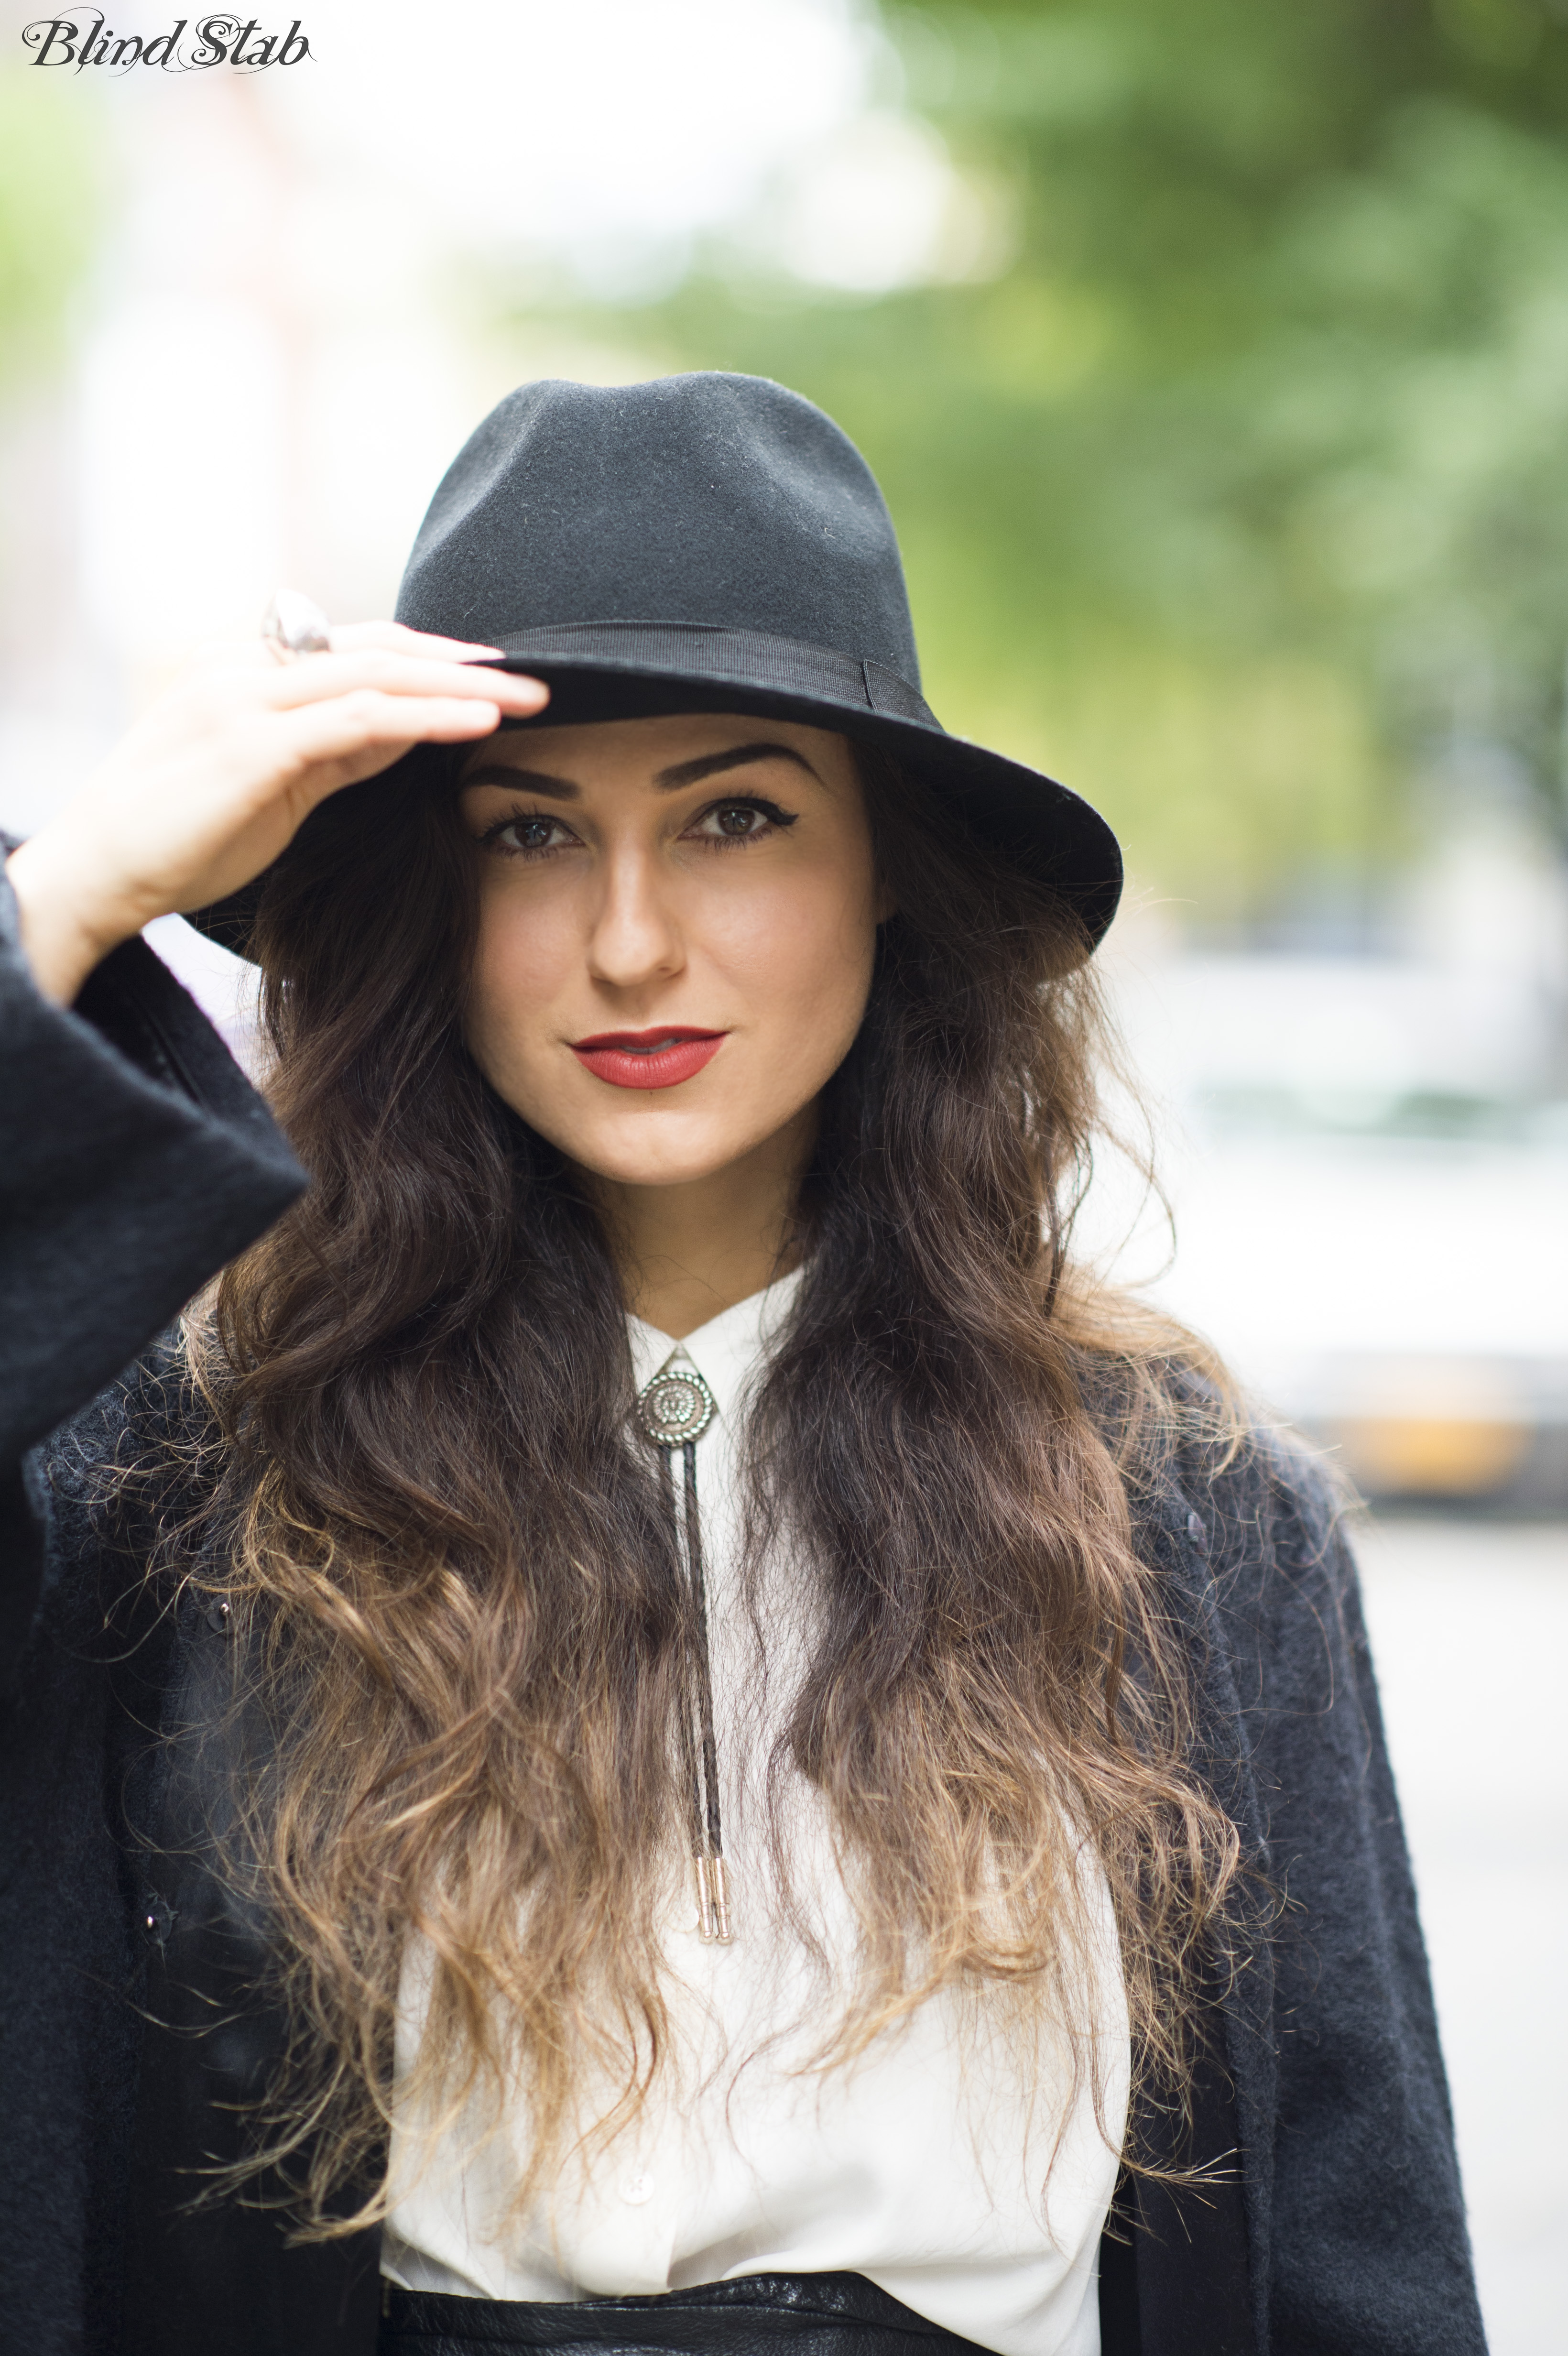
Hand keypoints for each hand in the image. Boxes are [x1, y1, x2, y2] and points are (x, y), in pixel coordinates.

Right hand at [4, 621, 547, 1004]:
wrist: (98, 873)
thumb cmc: (179, 837)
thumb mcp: (274, 786)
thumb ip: (333, 751)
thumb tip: (404, 732)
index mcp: (244, 670)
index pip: (355, 646)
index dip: (430, 656)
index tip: (494, 675)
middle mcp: (244, 668)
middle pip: (377, 649)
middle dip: (463, 663)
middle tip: (536, 679)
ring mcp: (245, 699)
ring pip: (377, 674)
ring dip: (463, 685)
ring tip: (528, 699)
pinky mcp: (253, 744)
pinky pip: (359, 718)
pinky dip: (426, 716)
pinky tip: (479, 723)